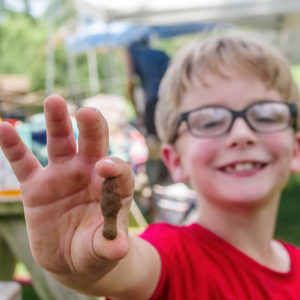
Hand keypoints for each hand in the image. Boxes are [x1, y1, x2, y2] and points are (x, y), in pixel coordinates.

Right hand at [0, 95, 134, 288]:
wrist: (73, 258)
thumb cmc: (95, 249)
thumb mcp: (104, 249)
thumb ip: (110, 244)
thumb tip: (119, 248)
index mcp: (112, 186)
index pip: (118, 169)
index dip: (114, 166)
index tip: (105, 167)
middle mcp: (88, 173)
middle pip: (93, 143)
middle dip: (92, 126)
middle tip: (88, 112)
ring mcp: (62, 176)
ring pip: (60, 142)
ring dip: (58, 122)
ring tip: (55, 100)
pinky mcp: (37, 186)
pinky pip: (23, 163)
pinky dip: (13, 147)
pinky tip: (3, 129)